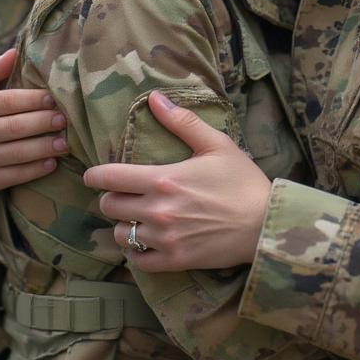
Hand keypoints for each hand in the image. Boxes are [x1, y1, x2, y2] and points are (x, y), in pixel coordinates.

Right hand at [0, 49, 66, 203]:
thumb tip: (13, 53)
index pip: (8, 101)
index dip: (33, 99)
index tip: (54, 98)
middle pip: (16, 127)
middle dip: (43, 122)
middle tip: (66, 118)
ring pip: (18, 153)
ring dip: (45, 148)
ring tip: (66, 142)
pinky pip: (15, 176)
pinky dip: (35, 170)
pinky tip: (53, 162)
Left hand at [84, 91, 271, 272]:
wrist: (265, 224)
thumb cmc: (242, 181)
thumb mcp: (216, 144)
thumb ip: (182, 122)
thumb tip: (154, 98)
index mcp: (163, 179)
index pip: (110, 177)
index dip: (95, 175)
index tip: (94, 175)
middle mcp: (157, 211)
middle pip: (109, 206)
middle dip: (111, 197)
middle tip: (124, 194)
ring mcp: (164, 239)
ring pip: (120, 234)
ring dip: (124, 224)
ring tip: (137, 217)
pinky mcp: (174, 261)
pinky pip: (137, 261)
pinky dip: (136, 251)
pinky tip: (146, 241)